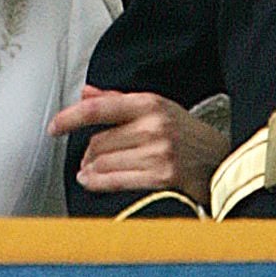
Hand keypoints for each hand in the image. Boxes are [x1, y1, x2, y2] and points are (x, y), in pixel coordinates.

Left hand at [50, 85, 230, 208]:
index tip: (54, 126)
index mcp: (150, 103)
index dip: (70, 117)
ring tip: (88, 173)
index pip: (99, 107)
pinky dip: (98, 184)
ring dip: (89, 171)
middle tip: (85, 159)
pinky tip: (92, 182)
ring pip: (103, 163)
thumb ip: (118, 102)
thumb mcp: (157, 109)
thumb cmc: (187, 136)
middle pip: (98, 142)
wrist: (221, 163)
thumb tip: (86, 92)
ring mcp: (158, 153)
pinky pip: (116, 181)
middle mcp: (153, 126)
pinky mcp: (162, 178)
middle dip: (86, 154)